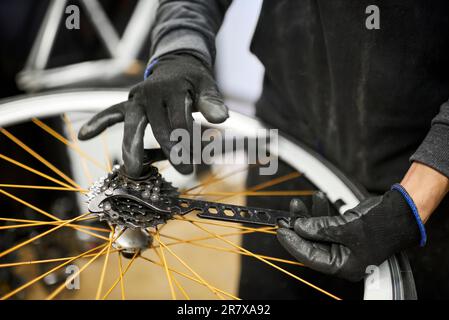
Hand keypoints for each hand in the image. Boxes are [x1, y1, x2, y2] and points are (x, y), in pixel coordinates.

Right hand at [78, 53, 228, 177]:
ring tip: (134, 170)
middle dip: (170, 151)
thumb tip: (222, 118)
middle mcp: (151, 93)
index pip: (180, 120)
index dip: (189, 142)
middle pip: (157, 126)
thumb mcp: (207, 87)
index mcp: (172, 89)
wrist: (176, 65)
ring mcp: (136, 99)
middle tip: (182, 171)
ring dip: (132, 148)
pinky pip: (111, 112)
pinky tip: (85, 135)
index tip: (196, 163)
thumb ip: (212, 102)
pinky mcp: (127, 103)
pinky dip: (99, 122)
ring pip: (132, 125)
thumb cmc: (193, 82)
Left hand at [277, 189, 420, 280]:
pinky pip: (326, 222)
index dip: (293, 243)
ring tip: (298, 203)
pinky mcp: (345, 230)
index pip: (310, 257)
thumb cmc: (382, 225)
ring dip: (307, 216)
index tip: (281, 230)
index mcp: (344, 265)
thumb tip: (299, 227)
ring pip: (317, 231)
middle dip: (298, 227)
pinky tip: (317, 199)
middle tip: (286, 216)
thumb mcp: (345, 228)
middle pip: (311, 243)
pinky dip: (320, 211)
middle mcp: (343, 257)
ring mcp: (343, 243)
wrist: (402, 211)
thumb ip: (319, 228)